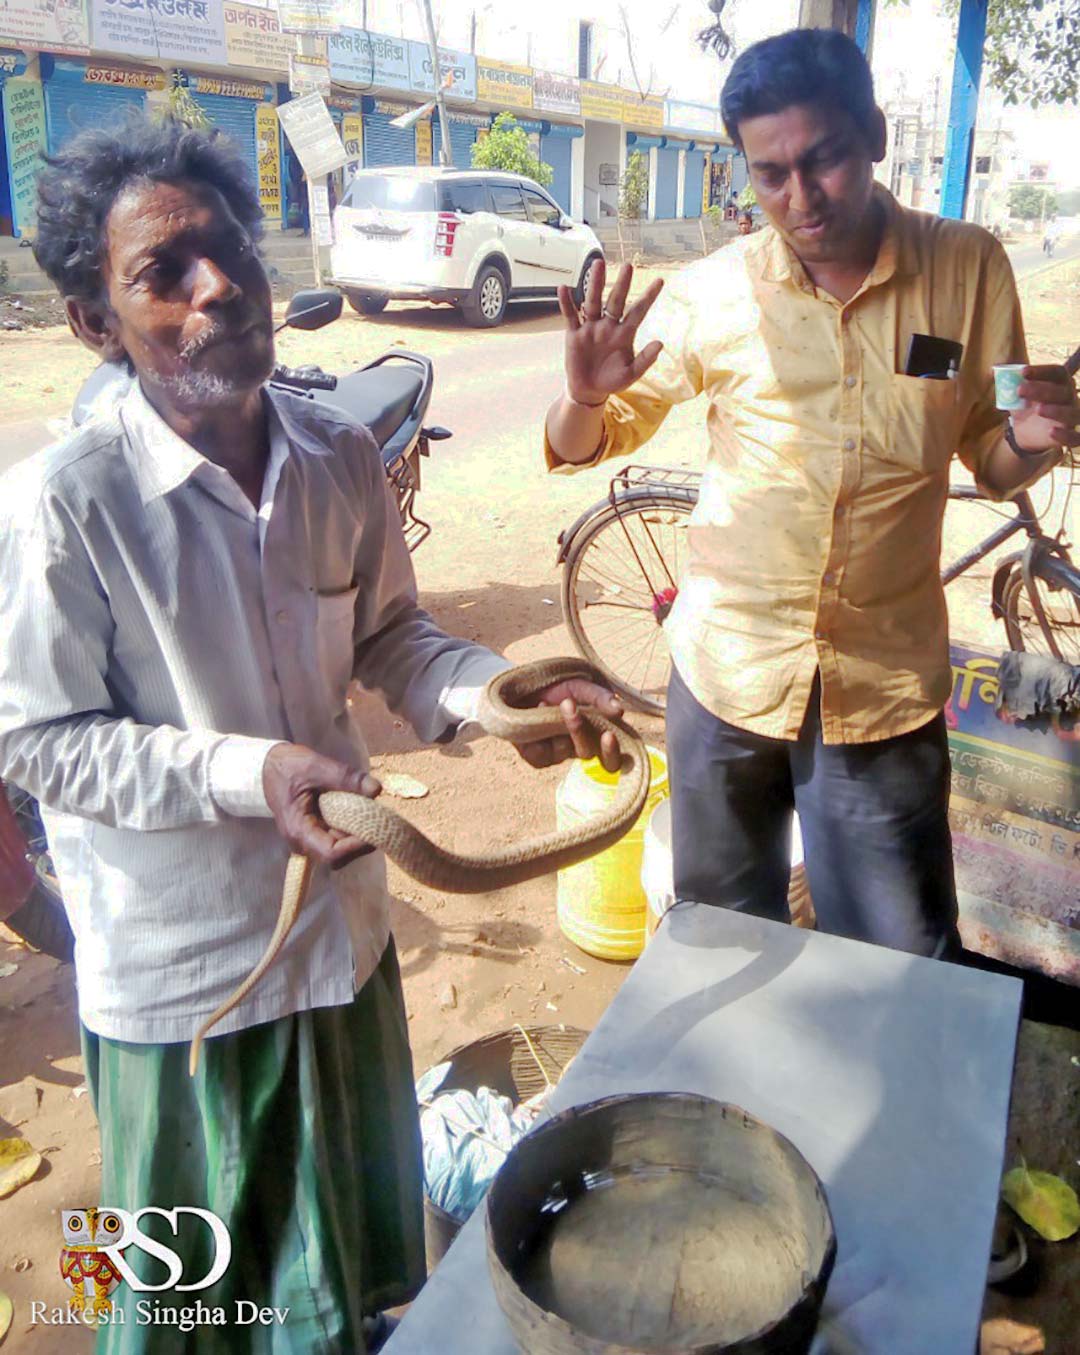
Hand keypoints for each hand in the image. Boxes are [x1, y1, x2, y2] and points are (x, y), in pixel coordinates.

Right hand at [262, 743, 381, 867]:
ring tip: (373, 814)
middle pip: (338, 856)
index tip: (375, 831)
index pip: (331, 854)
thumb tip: (376, 790)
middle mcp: (303, 840)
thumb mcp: (316, 766)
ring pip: (340, 849)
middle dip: (360, 842)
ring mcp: (309, 837)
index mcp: (298, 830)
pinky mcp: (315, 830)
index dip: (355, 847)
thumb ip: (346, 777)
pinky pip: (337, 837)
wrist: (268, 766)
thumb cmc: (287, 767)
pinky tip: (362, 811)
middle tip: (379, 821)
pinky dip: (352, 828)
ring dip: (358, 835)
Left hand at [514, 680, 623, 773]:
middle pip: (587, 754)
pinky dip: (537, 729)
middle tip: (569, 704)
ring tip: (548, 701)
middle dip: (578, 730)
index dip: (612, 752)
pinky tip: (536, 710)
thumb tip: (619, 710)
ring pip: (563, 750)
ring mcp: (558, 755)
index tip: (609, 735)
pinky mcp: (537, 758)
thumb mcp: (581, 687)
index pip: (611, 757)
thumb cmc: (557, 688)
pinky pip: (540, 753)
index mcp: (596, 734)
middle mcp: (579, 748)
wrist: (523, 687)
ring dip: (555, 722)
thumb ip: (600, 698)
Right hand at [557, 260, 665, 406]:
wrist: (589, 390)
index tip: (661, 281)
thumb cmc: (612, 381)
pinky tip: (563, 288)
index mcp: (625, 333)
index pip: (639, 311)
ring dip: (595, 284)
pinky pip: (570, 316)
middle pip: (616, 300)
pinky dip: (566, 303)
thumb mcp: (631, 374)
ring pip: (593, 302)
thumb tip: (660, 343)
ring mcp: (591, 328)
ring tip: (598, 264)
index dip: (649, 297)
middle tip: (628, 266)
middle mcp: (608, 326)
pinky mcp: (574, 334)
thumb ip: (645, 359)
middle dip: (622, 284)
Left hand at [1012, 364, 1079, 453]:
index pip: (1057, 372)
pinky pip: (1074, 437)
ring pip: (1071, 413)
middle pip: (1061, 391)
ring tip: (1039, 409)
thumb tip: (992, 371)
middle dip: (1041, 389)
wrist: (1025, 431)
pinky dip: (1065, 435)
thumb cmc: (1025, 406)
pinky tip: (1051, 432)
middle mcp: (1069, 398)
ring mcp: (1072, 417)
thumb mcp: (1015, 394)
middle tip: (1019, 390)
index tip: (1022, 371)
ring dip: (1057, 411)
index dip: (1042, 371)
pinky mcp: (1069, 436)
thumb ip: (1008, 382)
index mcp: (1059, 383)